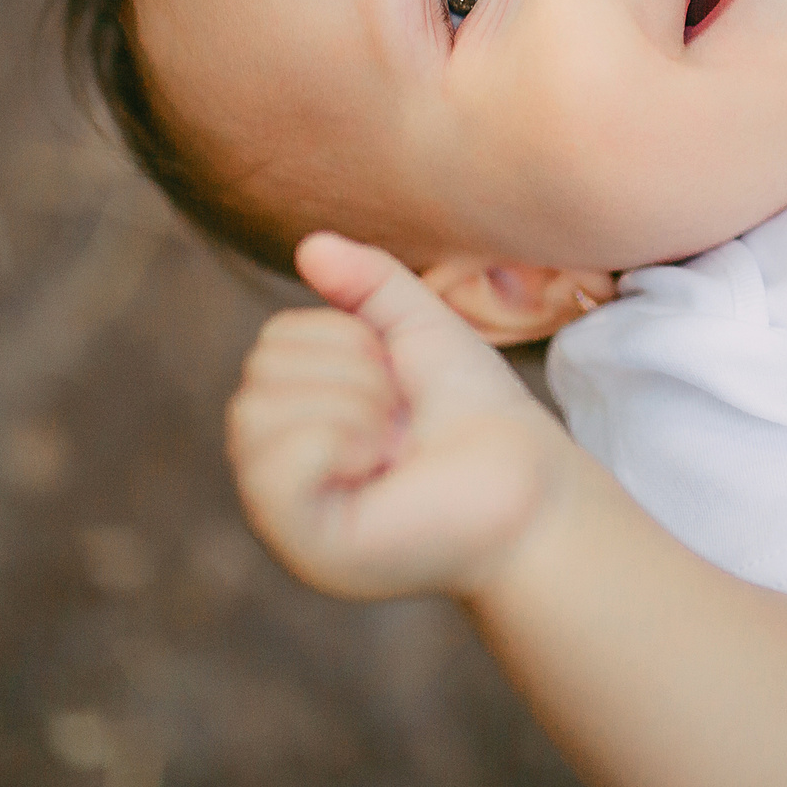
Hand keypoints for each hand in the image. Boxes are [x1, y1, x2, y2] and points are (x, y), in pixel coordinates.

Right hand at [227, 232, 574, 601]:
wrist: (530, 481)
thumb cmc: (477, 413)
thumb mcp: (422, 329)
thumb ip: (370, 283)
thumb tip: (311, 244)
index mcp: (298, 412)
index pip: (275, 339)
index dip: (348, 340)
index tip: (400, 381)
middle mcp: (278, 461)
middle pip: (261, 371)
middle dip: (353, 376)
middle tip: (401, 418)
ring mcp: (283, 508)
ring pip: (257, 413)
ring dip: (352, 409)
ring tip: (394, 445)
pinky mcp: (303, 542)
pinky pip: (272, 468)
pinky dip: (334, 445)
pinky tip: (377, 469)